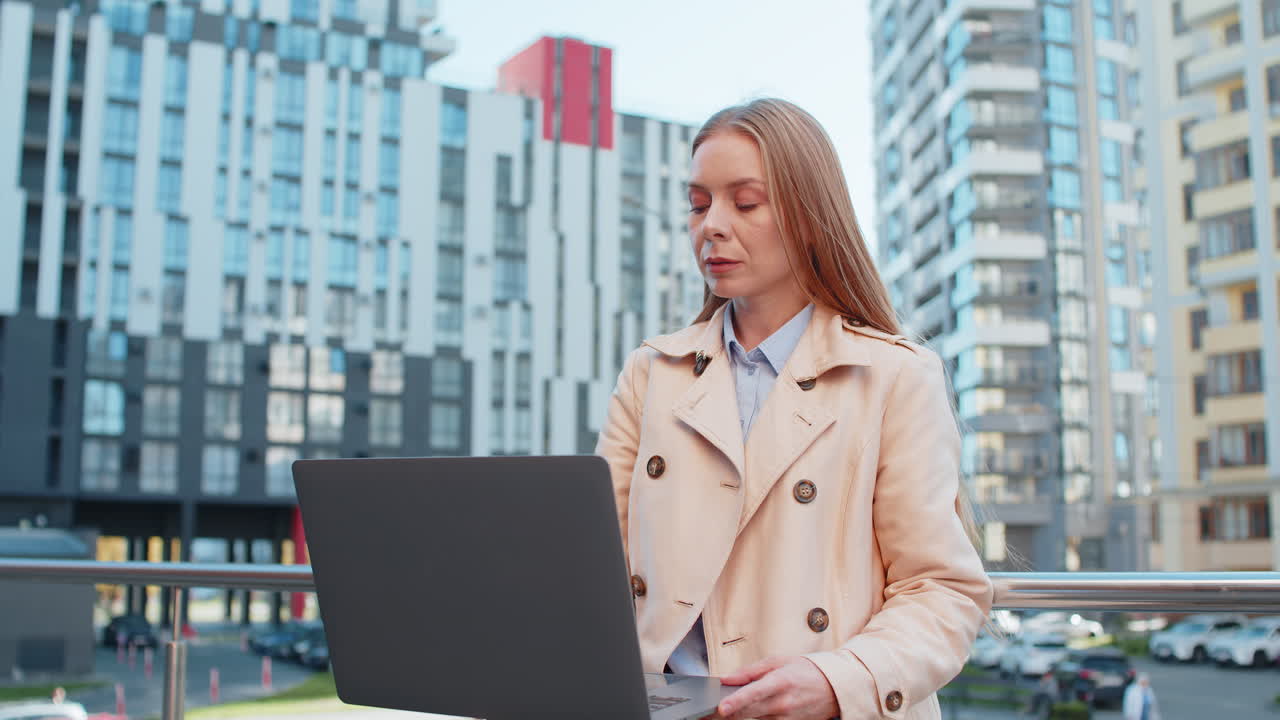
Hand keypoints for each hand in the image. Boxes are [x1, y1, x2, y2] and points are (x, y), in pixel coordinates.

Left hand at [707, 655, 838, 719]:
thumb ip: (750, 671)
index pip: (754, 693)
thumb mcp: (779, 661)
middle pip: (748, 712)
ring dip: (738, 714)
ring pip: (754, 719)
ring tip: (723, 708)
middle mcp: (783, 703)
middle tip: (705, 713)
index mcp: (780, 682)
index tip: (722, 707)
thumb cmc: (806, 671)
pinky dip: (753, 716)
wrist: (834, 688)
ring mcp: (786, 718)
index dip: (737, 701)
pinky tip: (747, 710)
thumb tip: (727, 678)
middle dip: (726, 713)